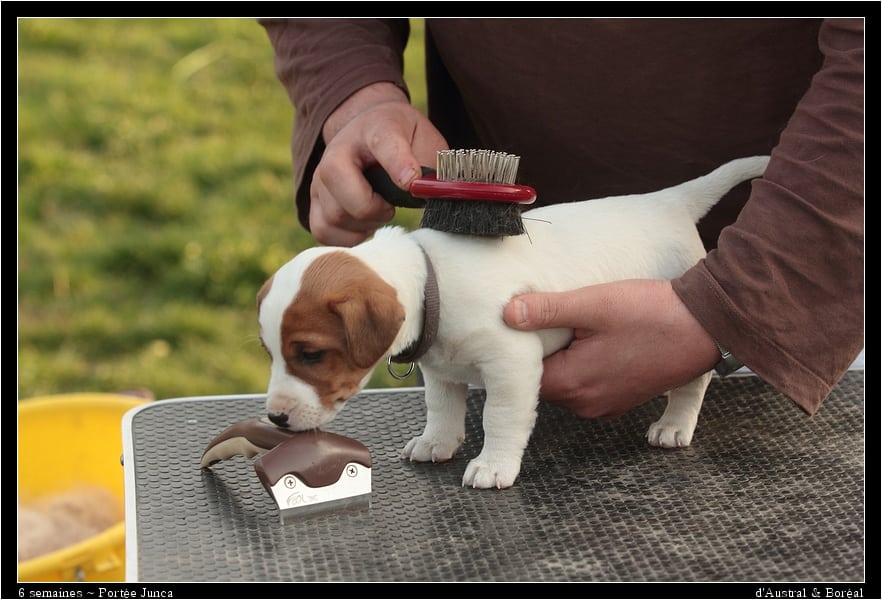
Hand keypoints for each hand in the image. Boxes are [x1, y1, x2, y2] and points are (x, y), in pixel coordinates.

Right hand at [311, 82, 447, 245]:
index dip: (399, 165)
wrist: (367, 131)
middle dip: (375, 209)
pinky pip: (323, 231)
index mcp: (376, 128)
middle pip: (345, 190)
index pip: (384, 143)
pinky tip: (364, 226)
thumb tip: (428, 196)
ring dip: (363, 225)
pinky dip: (347, 237)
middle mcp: (338, 150)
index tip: (410, 183)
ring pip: (334, 217)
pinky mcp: (314, 202)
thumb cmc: (402, 141)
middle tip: (391, 206)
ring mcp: (320, 178)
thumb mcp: (426, 141)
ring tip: (378, 213)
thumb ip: (432, 166)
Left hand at [503, 279, 720, 417]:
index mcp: (574, 385)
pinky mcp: (622, 398)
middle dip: (539, 353)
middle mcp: (587, 404)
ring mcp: (606, 404)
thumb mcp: (594, 304)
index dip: (516, 350)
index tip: (514, 325)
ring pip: (565, 381)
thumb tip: (506, 313)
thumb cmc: (653, 313)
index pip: (522, 376)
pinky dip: (583, 363)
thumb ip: (547, 310)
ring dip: (563, 357)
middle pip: (542, 380)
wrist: (708, 326)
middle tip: (540, 318)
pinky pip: (588, 382)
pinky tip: (592, 337)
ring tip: (568, 324)